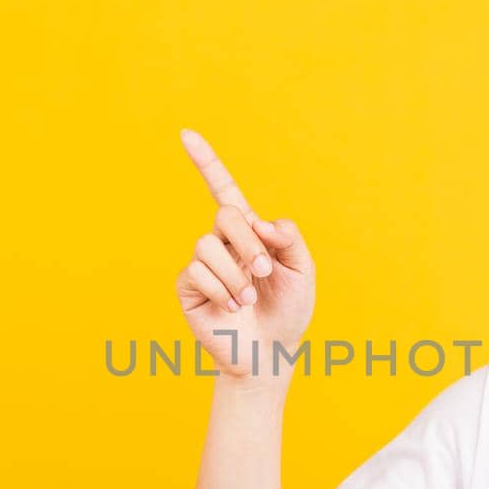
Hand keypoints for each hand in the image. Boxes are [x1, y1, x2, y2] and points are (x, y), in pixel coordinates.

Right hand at [174, 129, 315, 380]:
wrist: (270, 354)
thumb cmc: (289, 312)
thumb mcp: (302, 270)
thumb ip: (288, 237)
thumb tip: (260, 222)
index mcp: (249, 232)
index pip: (224, 190)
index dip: (206, 162)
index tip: (186, 134)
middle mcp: (222, 243)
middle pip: (225, 215)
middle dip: (248, 243)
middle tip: (264, 272)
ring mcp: (203, 264)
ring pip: (207, 244)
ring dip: (236, 275)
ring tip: (249, 300)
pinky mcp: (188, 288)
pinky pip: (197, 271)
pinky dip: (221, 290)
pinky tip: (232, 308)